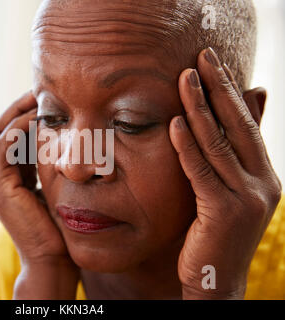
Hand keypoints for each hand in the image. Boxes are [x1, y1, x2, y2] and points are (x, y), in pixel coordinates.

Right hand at [0, 91, 78, 298]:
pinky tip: (37, 117)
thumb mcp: (55, 186)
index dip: (24, 113)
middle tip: (40, 89)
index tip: (46, 98)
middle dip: (18, 107)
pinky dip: (16, 128)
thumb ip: (51, 165)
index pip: (10, 135)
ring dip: (16, 111)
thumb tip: (65, 140)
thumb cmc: (60, 223)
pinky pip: (2, 147)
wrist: (53, 258)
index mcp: (9, 176)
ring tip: (38, 96)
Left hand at [170, 48, 281, 298]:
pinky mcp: (224, 212)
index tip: (213, 64)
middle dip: (219, 88)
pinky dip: (188, 147)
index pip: (245, 123)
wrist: (215, 278)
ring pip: (220, 144)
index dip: (230, 92)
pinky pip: (202, 172)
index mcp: (263, 173)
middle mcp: (261, 181)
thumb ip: (228, 156)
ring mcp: (246, 198)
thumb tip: (233, 112)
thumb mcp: (226, 190)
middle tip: (203, 57)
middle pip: (238, 126)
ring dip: (201, 108)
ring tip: (187, 78)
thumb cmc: (215, 231)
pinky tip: (176, 123)